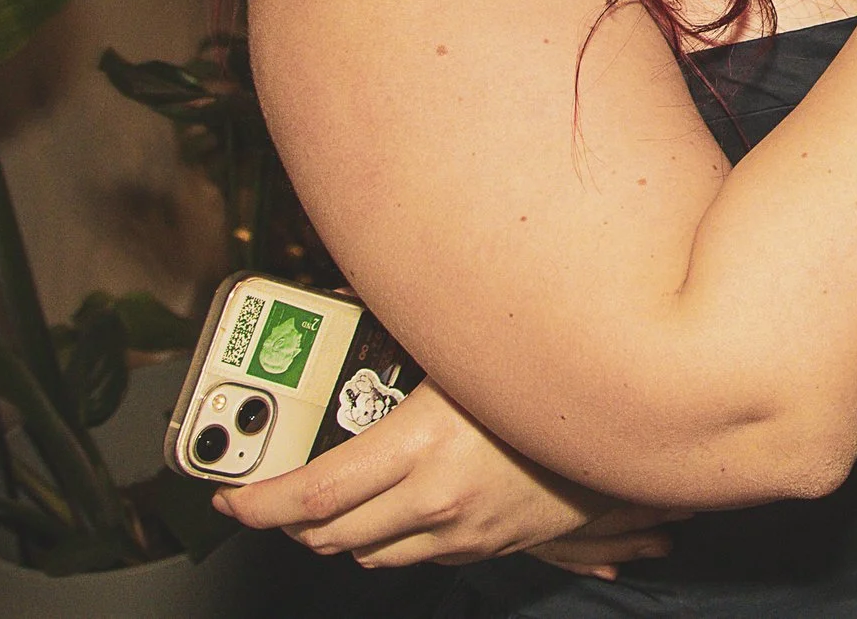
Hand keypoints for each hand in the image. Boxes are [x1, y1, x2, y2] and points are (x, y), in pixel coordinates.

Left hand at [212, 381, 680, 573]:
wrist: (626, 419)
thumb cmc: (543, 373)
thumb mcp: (463, 350)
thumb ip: (402, 336)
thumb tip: (344, 300)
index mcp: (418, 447)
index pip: (309, 496)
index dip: (256, 503)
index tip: (230, 496)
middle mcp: (433, 500)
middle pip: (328, 536)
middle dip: (288, 521)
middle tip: (272, 496)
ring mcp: (461, 532)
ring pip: (368, 555)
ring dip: (337, 534)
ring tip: (327, 504)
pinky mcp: (485, 546)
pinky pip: (417, 557)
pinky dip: (390, 539)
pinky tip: (394, 508)